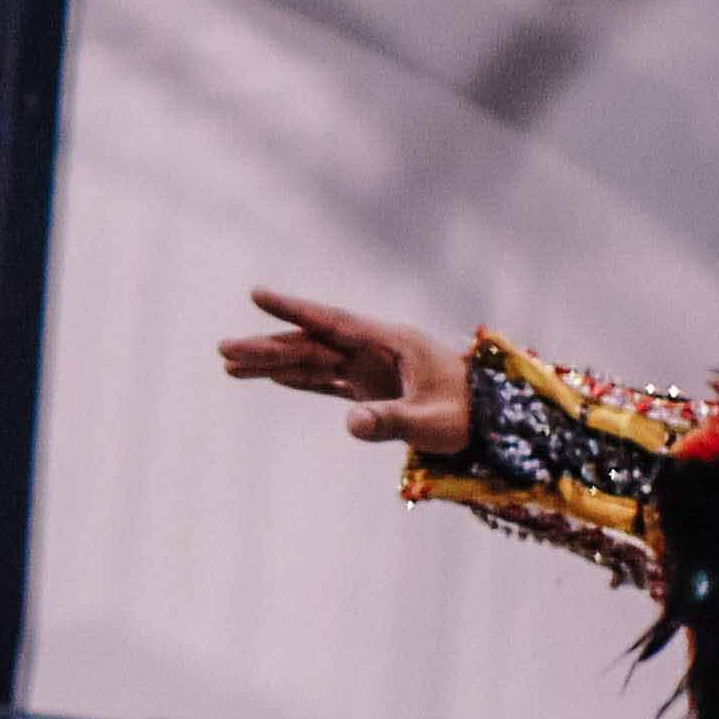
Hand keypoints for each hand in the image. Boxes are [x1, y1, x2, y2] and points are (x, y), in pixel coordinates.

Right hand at [216, 288, 470, 455]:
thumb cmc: (471, 417)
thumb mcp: (433, 422)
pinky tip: (266, 377)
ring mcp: (370, 368)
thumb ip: (391, 421)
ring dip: (273, 363)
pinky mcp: (370, 388)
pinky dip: (294, 378)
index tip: (257, 294)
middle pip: (312, 344)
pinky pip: (324, 380)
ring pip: (312, 361)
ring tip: (229, 365)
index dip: (295, 309)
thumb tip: (349, 424)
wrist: (496, 423)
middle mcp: (375, 350)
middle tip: (223, 350)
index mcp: (392, 342)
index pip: (333, 322)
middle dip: (267, 346)